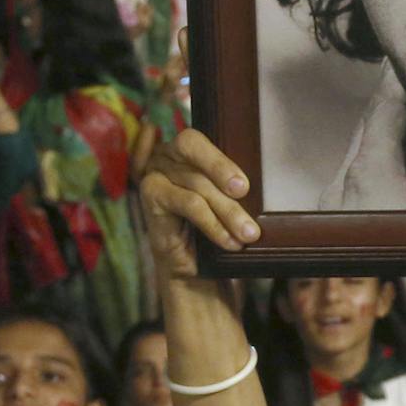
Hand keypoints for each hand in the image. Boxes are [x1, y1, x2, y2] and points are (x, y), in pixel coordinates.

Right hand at [141, 128, 261, 279]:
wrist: (191, 265)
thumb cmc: (212, 225)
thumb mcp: (226, 197)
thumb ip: (233, 183)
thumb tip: (255, 184)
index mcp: (184, 149)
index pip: (195, 140)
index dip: (219, 161)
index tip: (243, 187)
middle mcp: (165, 156)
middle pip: (194, 156)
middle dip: (223, 175)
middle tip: (246, 196)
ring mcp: (154, 176)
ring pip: (196, 186)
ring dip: (227, 211)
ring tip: (248, 233)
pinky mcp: (151, 198)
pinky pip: (188, 205)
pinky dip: (212, 224)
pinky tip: (229, 241)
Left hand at [329, 65, 405, 209]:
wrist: (357, 313)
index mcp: (371, 168)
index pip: (385, 101)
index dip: (402, 70)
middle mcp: (348, 175)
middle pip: (374, 119)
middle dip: (402, 94)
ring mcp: (338, 195)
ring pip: (365, 145)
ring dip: (392, 124)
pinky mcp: (339, 213)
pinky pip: (362, 167)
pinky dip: (385, 151)